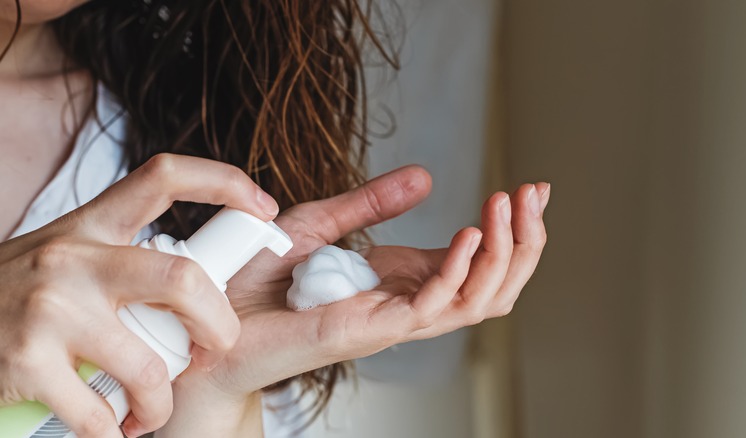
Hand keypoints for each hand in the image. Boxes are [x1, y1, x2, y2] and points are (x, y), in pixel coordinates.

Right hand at [0, 154, 277, 437]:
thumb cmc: (17, 296)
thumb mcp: (68, 259)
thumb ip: (123, 261)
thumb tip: (201, 282)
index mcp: (90, 227)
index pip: (164, 178)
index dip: (224, 182)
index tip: (265, 207)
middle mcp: (73, 259)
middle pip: (183, 280)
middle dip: (219, 325)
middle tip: (216, 348)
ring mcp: (49, 309)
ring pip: (151, 366)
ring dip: (160, 403)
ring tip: (149, 411)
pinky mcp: (25, 362)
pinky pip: (101, 415)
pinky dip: (113, 432)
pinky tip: (108, 428)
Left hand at [168, 165, 548, 411]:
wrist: (208, 323)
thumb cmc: (255, 284)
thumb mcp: (319, 224)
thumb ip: (370, 204)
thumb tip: (425, 177)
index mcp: (399, 281)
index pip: (475, 260)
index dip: (509, 227)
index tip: (530, 187)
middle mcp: (406, 304)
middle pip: (492, 285)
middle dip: (524, 240)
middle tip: (534, 194)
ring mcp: (393, 322)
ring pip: (478, 300)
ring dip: (504, 253)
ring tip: (510, 207)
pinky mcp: (371, 330)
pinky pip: (433, 307)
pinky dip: (459, 272)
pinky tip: (468, 233)